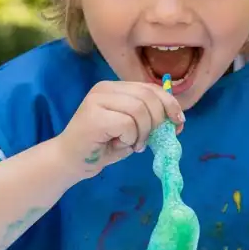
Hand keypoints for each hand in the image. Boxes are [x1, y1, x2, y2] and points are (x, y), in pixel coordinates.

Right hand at [54, 81, 184, 179]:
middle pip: (148, 96)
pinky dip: (131, 138)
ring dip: (144, 132)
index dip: (169, 103)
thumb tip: (176, 118)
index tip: (178, 121)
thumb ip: (148, 118)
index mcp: (115, 87)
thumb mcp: (131, 129)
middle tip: (151, 140)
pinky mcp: (94, 116)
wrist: (70, 161)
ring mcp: (97, 100)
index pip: (150, 87)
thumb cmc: (100, 146)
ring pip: (140, 109)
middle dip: (159, 120)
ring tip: (134, 144)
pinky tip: (121, 145)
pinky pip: (127, 124)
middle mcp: (105, 88)